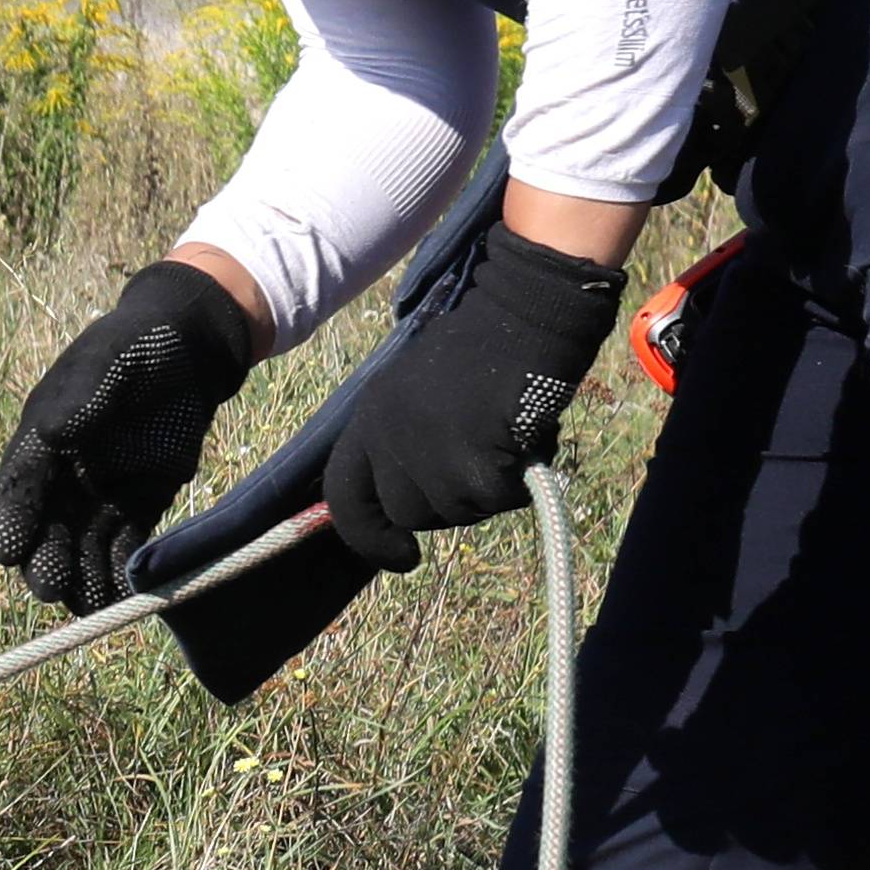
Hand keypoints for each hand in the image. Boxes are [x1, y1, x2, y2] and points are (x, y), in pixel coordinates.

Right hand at [0, 258, 263, 609]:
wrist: (190, 351)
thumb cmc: (138, 347)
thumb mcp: (107, 361)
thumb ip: (81, 396)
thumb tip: (53, 433)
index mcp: (43, 439)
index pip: (19, 486)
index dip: (11, 518)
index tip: (7, 550)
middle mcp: (65, 476)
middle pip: (46, 529)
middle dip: (45, 560)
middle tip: (51, 587)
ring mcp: (101, 495)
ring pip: (84, 547)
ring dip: (84, 577)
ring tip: (92, 605)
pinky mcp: (139, 507)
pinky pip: (127, 547)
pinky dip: (126, 571)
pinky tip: (129, 595)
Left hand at [300, 227, 628, 572]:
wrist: (522, 312)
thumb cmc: (480, 349)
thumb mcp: (415, 393)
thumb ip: (402, 443)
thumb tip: (405, 504)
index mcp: (370, 417)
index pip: (345, 496)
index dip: (368, 536)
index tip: (400, 557)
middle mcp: (388, 437)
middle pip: (408, 514)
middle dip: (445, 503)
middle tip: (478, 463)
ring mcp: (428, 452)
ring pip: (456, 512)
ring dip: (485, 489)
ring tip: (501, 438)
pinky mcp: (473, 463)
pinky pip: (497, 500)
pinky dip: (516, 480)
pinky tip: (524, 437)